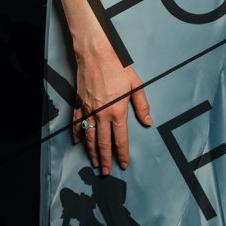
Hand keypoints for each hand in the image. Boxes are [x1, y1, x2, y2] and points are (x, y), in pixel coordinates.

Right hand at [72, 45, 151, 172]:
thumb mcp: (136, 84)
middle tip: (106, 171)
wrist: (96, 54)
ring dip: (92, 152)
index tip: (124, 164)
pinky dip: (77, 135)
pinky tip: (77, 142)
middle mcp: (102, 115)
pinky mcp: (79, 104)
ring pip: (89, 137)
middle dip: (105, 160)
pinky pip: (76, 123)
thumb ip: (142, 105)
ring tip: (94, 162)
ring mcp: (88, 110)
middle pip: (103, 143)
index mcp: (118, 111)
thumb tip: (148, 121)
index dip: (122, 154)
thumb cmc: (118, 66)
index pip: (120, 139)